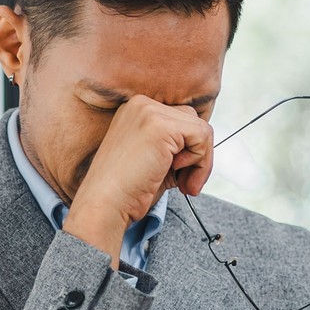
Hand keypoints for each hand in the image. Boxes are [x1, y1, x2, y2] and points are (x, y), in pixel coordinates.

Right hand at [63, 96, 211, 264]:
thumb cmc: (127, 191)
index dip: (188, 149)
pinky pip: (202, 135)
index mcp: (136, 110)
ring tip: (186, 185)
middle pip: (192, 120)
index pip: (179, 119)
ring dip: (202, 161)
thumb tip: (205, 145)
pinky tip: (180, 177)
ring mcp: (150, 111)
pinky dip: (200, 161)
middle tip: (187, 185)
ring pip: (201, 128)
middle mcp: (141, 104)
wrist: (105, 205)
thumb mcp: (155, 160)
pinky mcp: (161, 125)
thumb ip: (177, 146)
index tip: (182, 177)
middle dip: (198, 155)